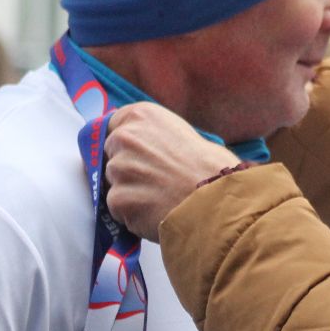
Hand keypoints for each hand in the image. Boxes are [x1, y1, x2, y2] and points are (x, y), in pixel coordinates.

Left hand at [104, 102, 239, 239]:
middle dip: (125, 170)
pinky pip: (119, 209)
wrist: (219, 199)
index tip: (133, 157)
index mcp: (141, 115)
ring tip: (160, 199)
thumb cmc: (211, 168)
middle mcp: (125, 137)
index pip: (111, 127)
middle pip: (110, 157)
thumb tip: (141, 151)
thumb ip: (153, 137)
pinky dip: (133, 215)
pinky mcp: (118, 199)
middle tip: (154, 181)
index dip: (122, 145)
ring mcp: (119, 169)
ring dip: (130, 194)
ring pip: (113, 185)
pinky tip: (157, 212)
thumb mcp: (181, 133)